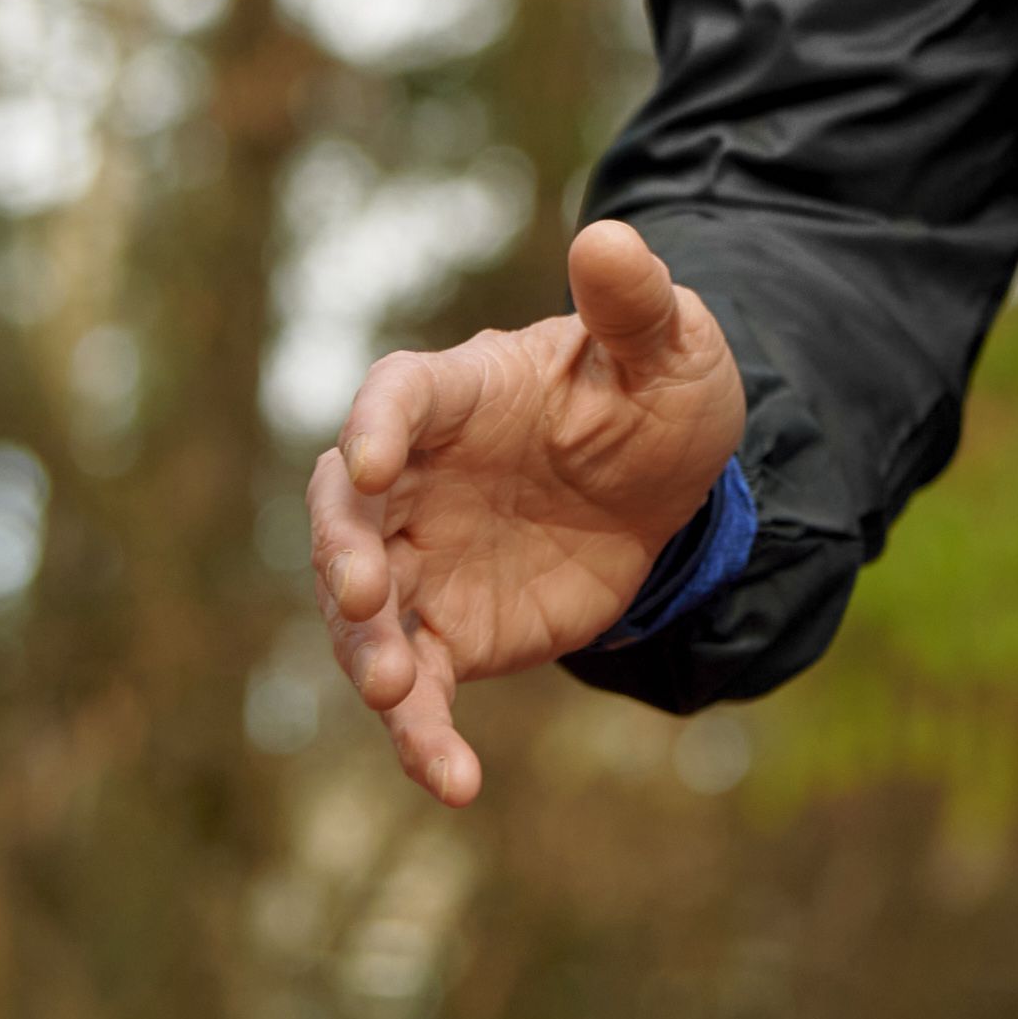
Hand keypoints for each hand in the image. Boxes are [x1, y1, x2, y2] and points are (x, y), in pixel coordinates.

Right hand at [307, 219, 746, 807]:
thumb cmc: (658, 395)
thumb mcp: (669, 347)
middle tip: (368, 594)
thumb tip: (609, 235)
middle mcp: (419, 478)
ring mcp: (424, 560)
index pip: (396, 395)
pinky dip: (423, 738)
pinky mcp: (449, 634)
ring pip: (363, 614)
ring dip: (368, 656)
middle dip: (342, 551)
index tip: (372, 457)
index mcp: (461, 392)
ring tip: (398, 698)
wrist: (675, 493)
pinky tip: (454, 783)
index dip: (377, 423)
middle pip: (345, 510)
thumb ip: (635, 303)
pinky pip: (418, 691)